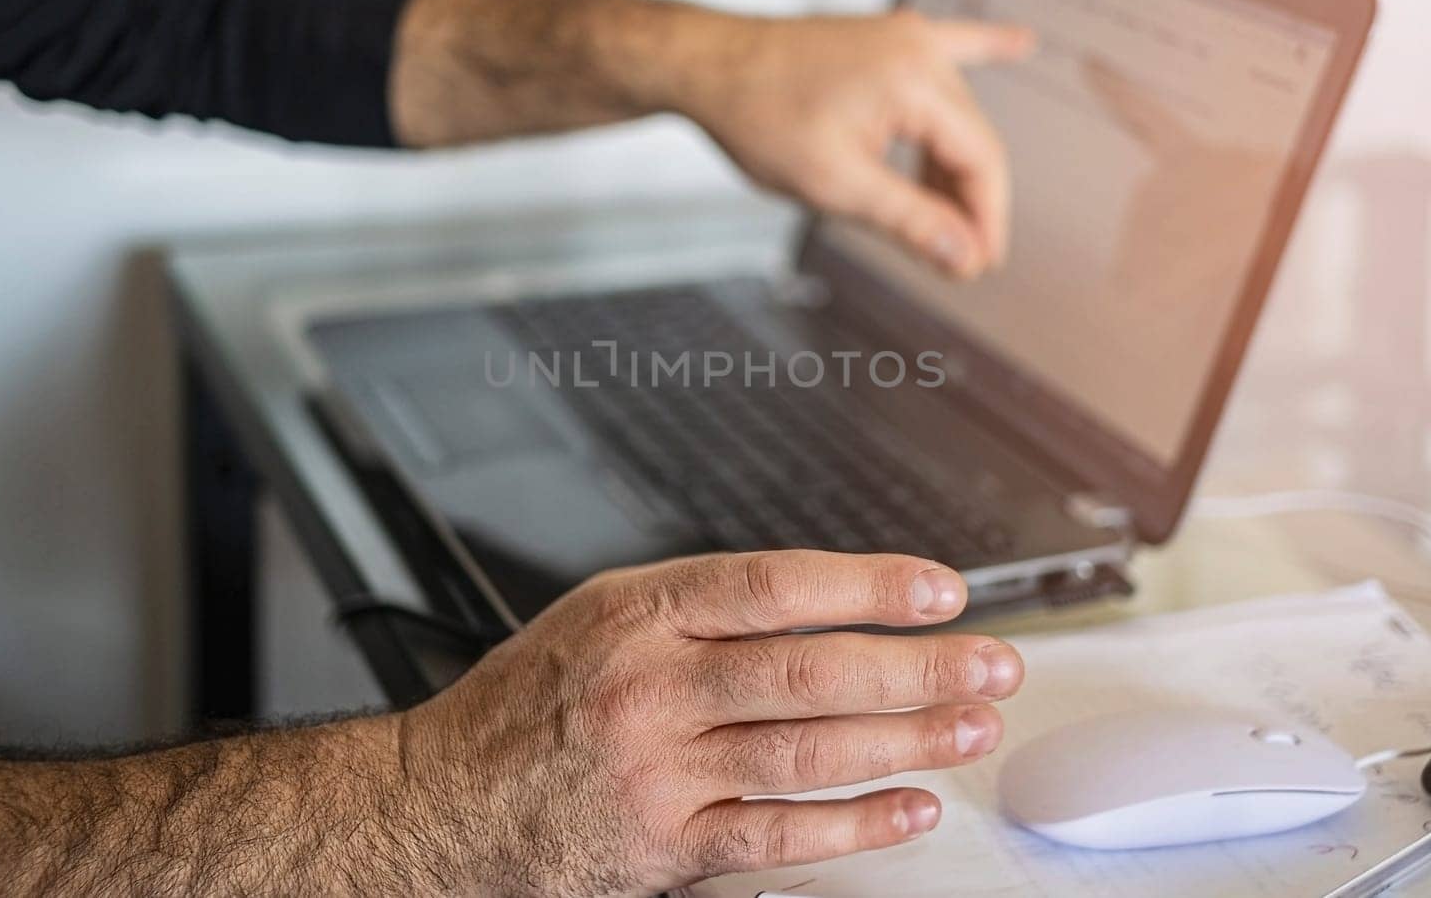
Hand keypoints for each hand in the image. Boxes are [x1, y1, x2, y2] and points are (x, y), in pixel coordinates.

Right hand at [397, 550, 1023, 896]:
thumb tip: (824, 603)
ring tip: (972, 728)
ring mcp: (659, 769)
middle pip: (809, 669)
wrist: (438, 804)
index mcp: (639, 613)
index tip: (940, 590)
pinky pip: (776, 834)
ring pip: (806, 750)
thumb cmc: (525, 708)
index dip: (868, 585)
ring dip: (905, 740)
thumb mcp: (597, 618)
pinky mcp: (663, 845)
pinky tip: (909, 808)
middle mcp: (651, 686)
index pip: (774, 585)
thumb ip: (698, 608)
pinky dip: (852, 823)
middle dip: (917, 667)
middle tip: (991, 664)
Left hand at [678, 11, 1034, 276]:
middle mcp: (920, 49)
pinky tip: (1021, 44)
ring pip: (955, 113)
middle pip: (973, 138)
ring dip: (954, 165)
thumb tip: (965, 255)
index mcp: (916, 82)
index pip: (981, 161)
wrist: (705, 65)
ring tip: (947, 219)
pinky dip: (983, 50)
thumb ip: (909, 221)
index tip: (979, 266)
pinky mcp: (885, 37)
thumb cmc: (757, 115)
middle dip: (969, 202)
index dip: (986, 220)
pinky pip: (949, 43)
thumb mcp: (835, 185)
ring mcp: (904, 37)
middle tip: (958, 260)